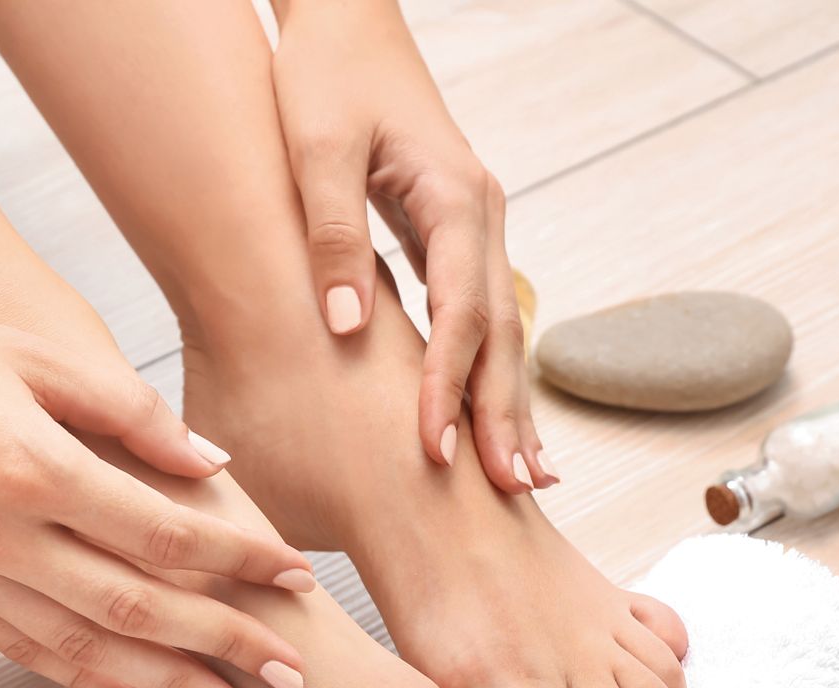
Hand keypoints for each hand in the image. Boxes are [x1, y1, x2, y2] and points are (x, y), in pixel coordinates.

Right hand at [0, 274, 315, 687]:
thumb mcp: (33, 354)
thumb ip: (130, 413)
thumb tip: (211, 467)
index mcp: (28, 466)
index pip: (163, 535)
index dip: (238, 562)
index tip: (295, 577)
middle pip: (135, 609)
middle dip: (223, 646)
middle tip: (292, 677)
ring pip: (80, 648)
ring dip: (164, 687)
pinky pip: (19, 651)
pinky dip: (83, 682)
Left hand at [270, 0, 552, 494]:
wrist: (344, 20)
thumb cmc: (324, 73)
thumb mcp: (314, 147)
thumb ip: (332, 235)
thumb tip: (348, 324)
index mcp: (454, 197)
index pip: (463, 311)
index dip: (452, 385)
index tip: (436, 450)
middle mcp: (480, 217)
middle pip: (503, 334)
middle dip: (507, 415)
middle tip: (514, 491)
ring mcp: (477, 229)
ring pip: (503, 332)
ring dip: (511, 405)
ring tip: (524, 480)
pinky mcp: (457, 237)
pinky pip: (483, 319)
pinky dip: (491, 374)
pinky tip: (493, 422)